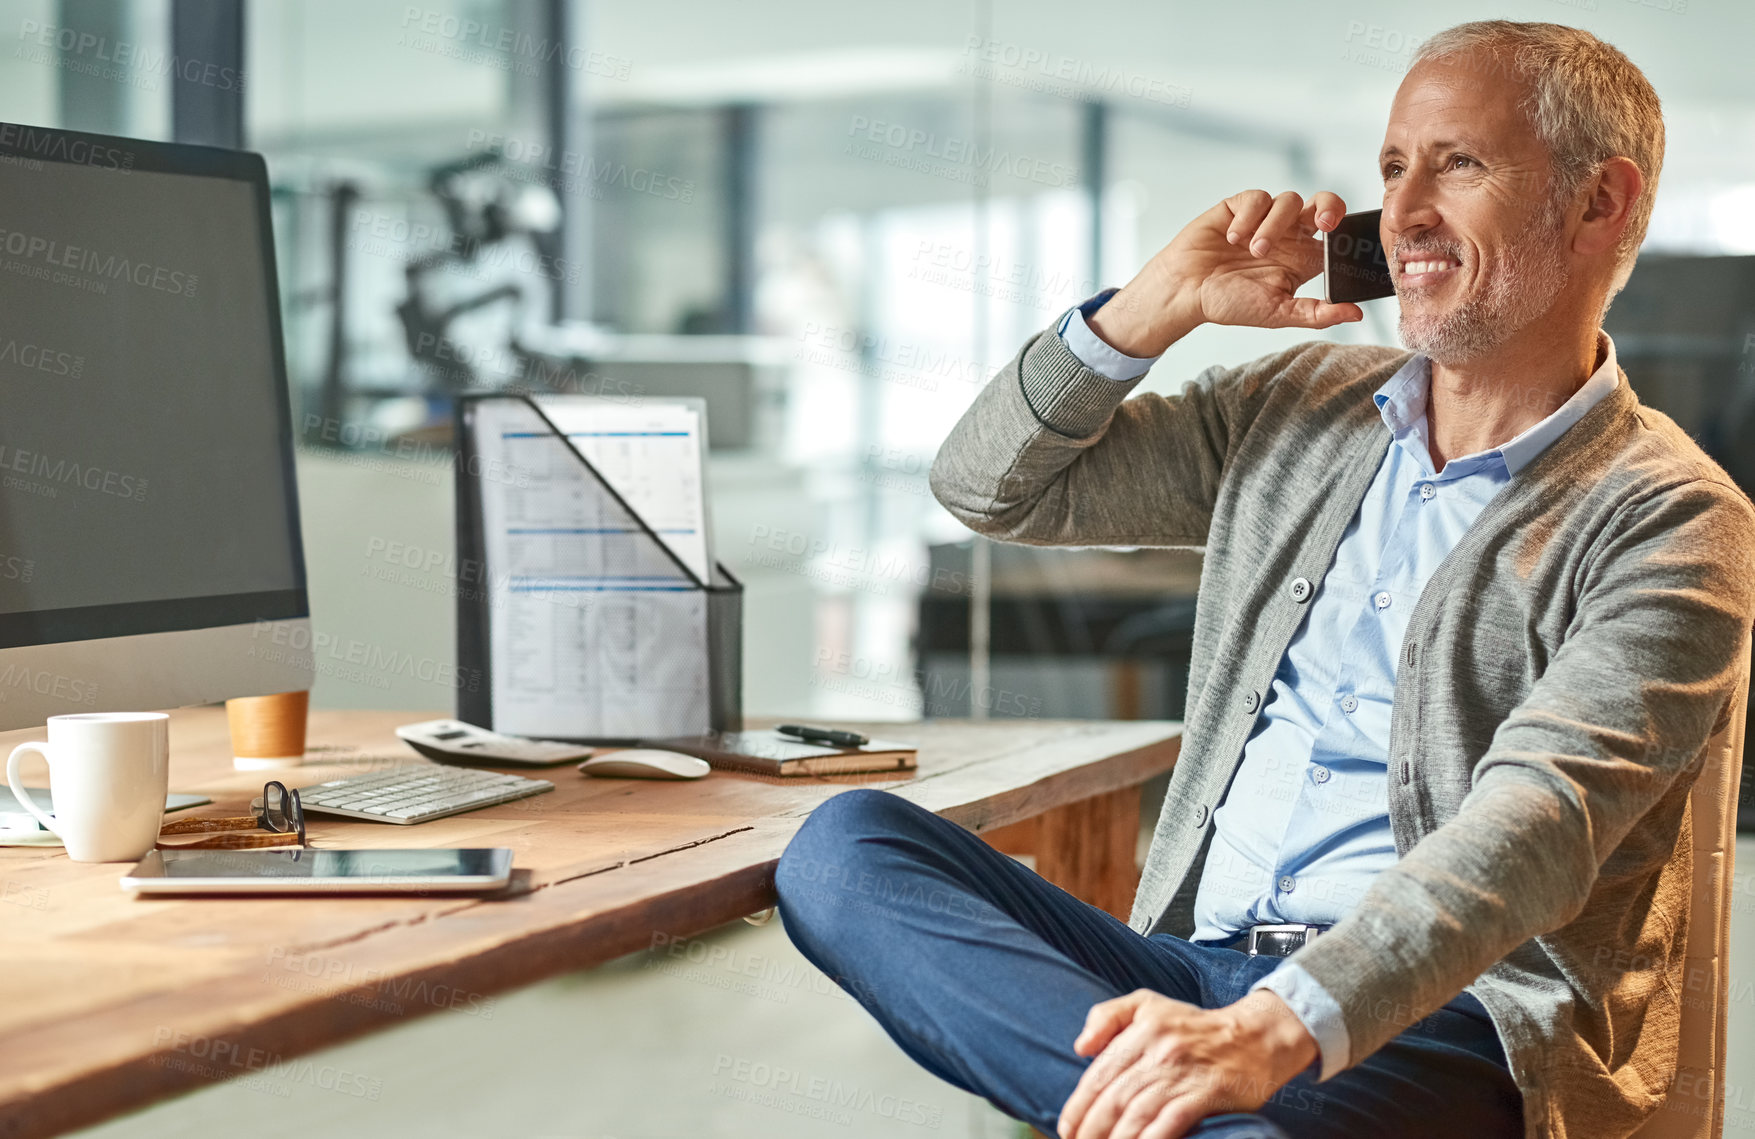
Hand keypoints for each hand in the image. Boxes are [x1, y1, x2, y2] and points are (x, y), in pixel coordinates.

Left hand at [1056, 989, 1318, 1138]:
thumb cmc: (1196, 1025)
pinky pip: (1170, 1123)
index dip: (1078, 1106)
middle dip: (1091, 1130)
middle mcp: (1158, 1050)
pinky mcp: (1206, 1093)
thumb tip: (1081, 1048)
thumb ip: (1108, 1016)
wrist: (1255, 1036)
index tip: (1065, 1129)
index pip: (1099, 1074)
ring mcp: (1183, 1073)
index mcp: (1141, 1029)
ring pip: (1137, 1114)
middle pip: (1114, 1098)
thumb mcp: (1148, 1004)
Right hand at [1088, 190, 1363, 357]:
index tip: (1340, 240)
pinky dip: (1248, 217)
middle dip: (1329, 206)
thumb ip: (1316, 313)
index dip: (1345, 232)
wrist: (1185, 291)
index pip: (1336, 237)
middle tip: (1322, 222)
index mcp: (1302, 259)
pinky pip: (1257, 198)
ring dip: (1273, 226)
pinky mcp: (1239, 206)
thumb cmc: (1227, 303)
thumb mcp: (1277, 314)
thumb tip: (1355, 314)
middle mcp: (1288, 235)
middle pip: (1323, 204)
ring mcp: (1264, 218)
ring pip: (1288, 201)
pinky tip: (1233, 237)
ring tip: (1253, 250)